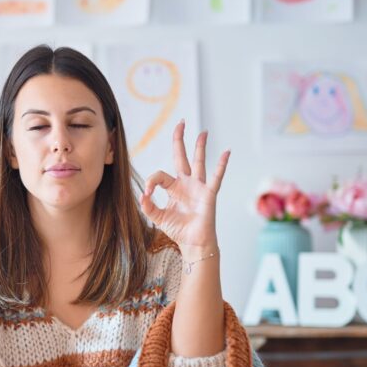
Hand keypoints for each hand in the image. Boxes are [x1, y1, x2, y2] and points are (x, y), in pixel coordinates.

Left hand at [139, 120, 229, 255]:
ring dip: (200, 146)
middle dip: (179, 140)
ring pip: (199, 162)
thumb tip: (141, 196)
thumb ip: (148, 207)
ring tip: (203, 132)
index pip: (159, 175)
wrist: (193, 243)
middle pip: (181, 157)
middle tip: (181, 123)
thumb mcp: (157, 218)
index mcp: (172, 188)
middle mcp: (186, 183)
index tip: (146, 193)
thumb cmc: (178, 230)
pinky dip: (221, 165)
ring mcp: (198, 187)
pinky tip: (226, 152)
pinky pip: (216, 177)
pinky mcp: (209, 194)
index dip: (150, 181)